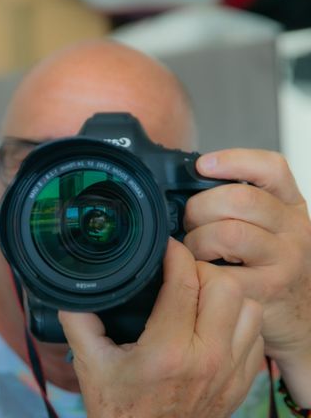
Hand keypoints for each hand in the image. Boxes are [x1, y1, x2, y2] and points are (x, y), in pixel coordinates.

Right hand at [59, 240, 263, 417]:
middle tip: (180, 272)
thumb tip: (72, 285)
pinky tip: (214, 321)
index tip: (164, 247)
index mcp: (167, 352)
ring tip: (199, 294)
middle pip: (224, 287)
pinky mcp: (243, 383)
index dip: (175, 254)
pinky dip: (239, 318)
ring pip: (249, 307)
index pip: (185, 283)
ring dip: (225, 293)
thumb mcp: (89, 362)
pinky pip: (257, 333)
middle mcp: (206, 360)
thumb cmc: (119, 409)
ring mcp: (230, 372)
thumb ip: (77, 319)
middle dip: (200, 270)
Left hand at [185, 149, 310, 404]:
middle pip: (239, 199)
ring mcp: (285, 260)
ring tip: (193, 250)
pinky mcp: (267, 290)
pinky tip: (198, 272)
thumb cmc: (265, 262)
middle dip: (199, 207)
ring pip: (228, 234)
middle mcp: (294, 228)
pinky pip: (220, 272)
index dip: (233, 161)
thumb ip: (235, 201)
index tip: (202, 165)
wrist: (296, 315)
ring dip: (197, 240)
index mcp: (289, 204)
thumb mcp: (264, 225)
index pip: (271, 168)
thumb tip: (180, 182)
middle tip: (189, 222)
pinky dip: (198, 270)